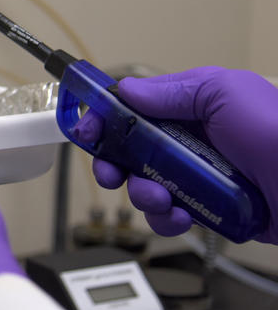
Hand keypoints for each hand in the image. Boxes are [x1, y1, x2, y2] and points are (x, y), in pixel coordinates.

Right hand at [75, 67, 277, 243]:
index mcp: (193, 108)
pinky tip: (178, 214)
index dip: (105, 118)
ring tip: (158, 196)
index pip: (135, 109)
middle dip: (113, 162)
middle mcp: (192, 142)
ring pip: (145, 185)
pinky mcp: (207, 210)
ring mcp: (198, 177)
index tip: (85, 129)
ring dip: (141, 193)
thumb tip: (127, 91)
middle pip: (130, 150)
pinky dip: (166, 217)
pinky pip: (169, 215)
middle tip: (108, 172)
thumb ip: (173, 91)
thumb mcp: (224, 93)